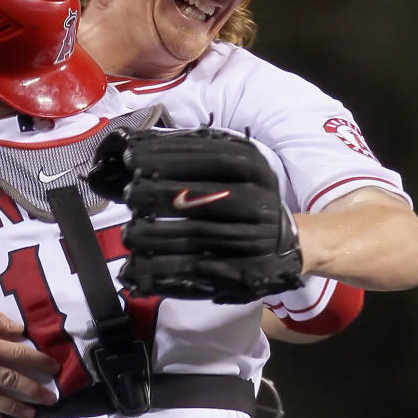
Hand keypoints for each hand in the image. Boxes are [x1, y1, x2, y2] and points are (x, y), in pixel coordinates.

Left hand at [89, 127, 302, 303]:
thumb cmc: (245, 195)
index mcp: (253, 167)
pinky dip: (164, 271)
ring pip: (197, 236)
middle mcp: (258, 200)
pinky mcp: (246, 271)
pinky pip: (198, 271)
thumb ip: (189, 157)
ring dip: (157, 235)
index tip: (132, 159)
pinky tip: (137, 269)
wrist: (288, 242)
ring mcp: (254, 238)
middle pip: (202, 197)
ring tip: (129, 233)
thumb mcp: (229, 168)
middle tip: (129, 194)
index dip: (168, 156)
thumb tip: (134, 146)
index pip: (209, 155)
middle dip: (159, 194)